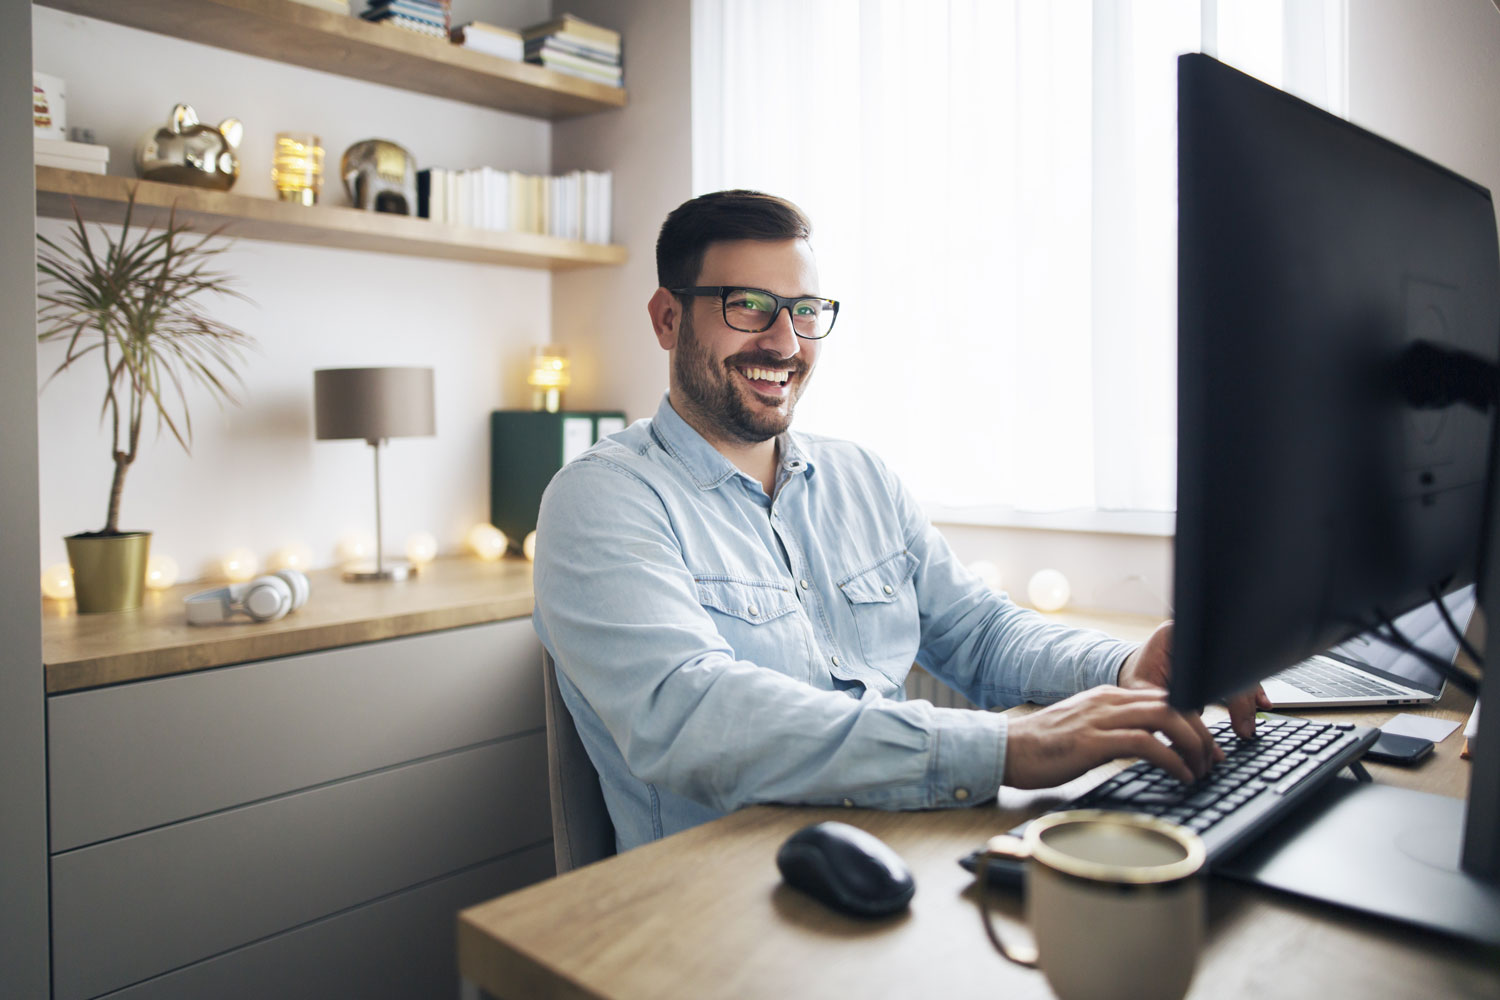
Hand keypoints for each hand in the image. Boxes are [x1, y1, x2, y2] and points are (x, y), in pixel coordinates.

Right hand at [1002, 685, 1220, 788]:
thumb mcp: (1084, 731)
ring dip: (1192, 744)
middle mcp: (1107, 701)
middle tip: (1213, 760)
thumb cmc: (1042, 748)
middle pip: (1172, 703)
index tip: (1207, 746)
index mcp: (1106, 697)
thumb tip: (1146, 747)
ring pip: (1165, 717)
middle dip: (1201, 732)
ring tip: (1202, 769)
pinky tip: (1181, 776)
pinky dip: (1172, 759)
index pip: (1163, 697)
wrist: (1004, 749)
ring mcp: (1099, 718)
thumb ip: (1112, 731)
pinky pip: (1146, 743)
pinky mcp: (1092, 741)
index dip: (1192, 719)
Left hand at [1118, 620, 1272, 739]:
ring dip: (1248, 698)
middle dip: (1242, 700)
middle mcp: (1194, 633)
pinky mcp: (1213, 655)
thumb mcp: (1143, 693)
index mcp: (1175, 634)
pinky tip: (1261, 703)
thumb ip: (1168, 710)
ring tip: (1249, 724)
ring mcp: (1207, 642)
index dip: (1230, 694)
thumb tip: (1195, 738)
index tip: (1238, 720)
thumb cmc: (1134, 681)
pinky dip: (1248, 690)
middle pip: (1229, 665)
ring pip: (1236, 669)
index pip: (1213, 663)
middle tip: (1245, 729)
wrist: (1131, 670)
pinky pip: (1236, 671)